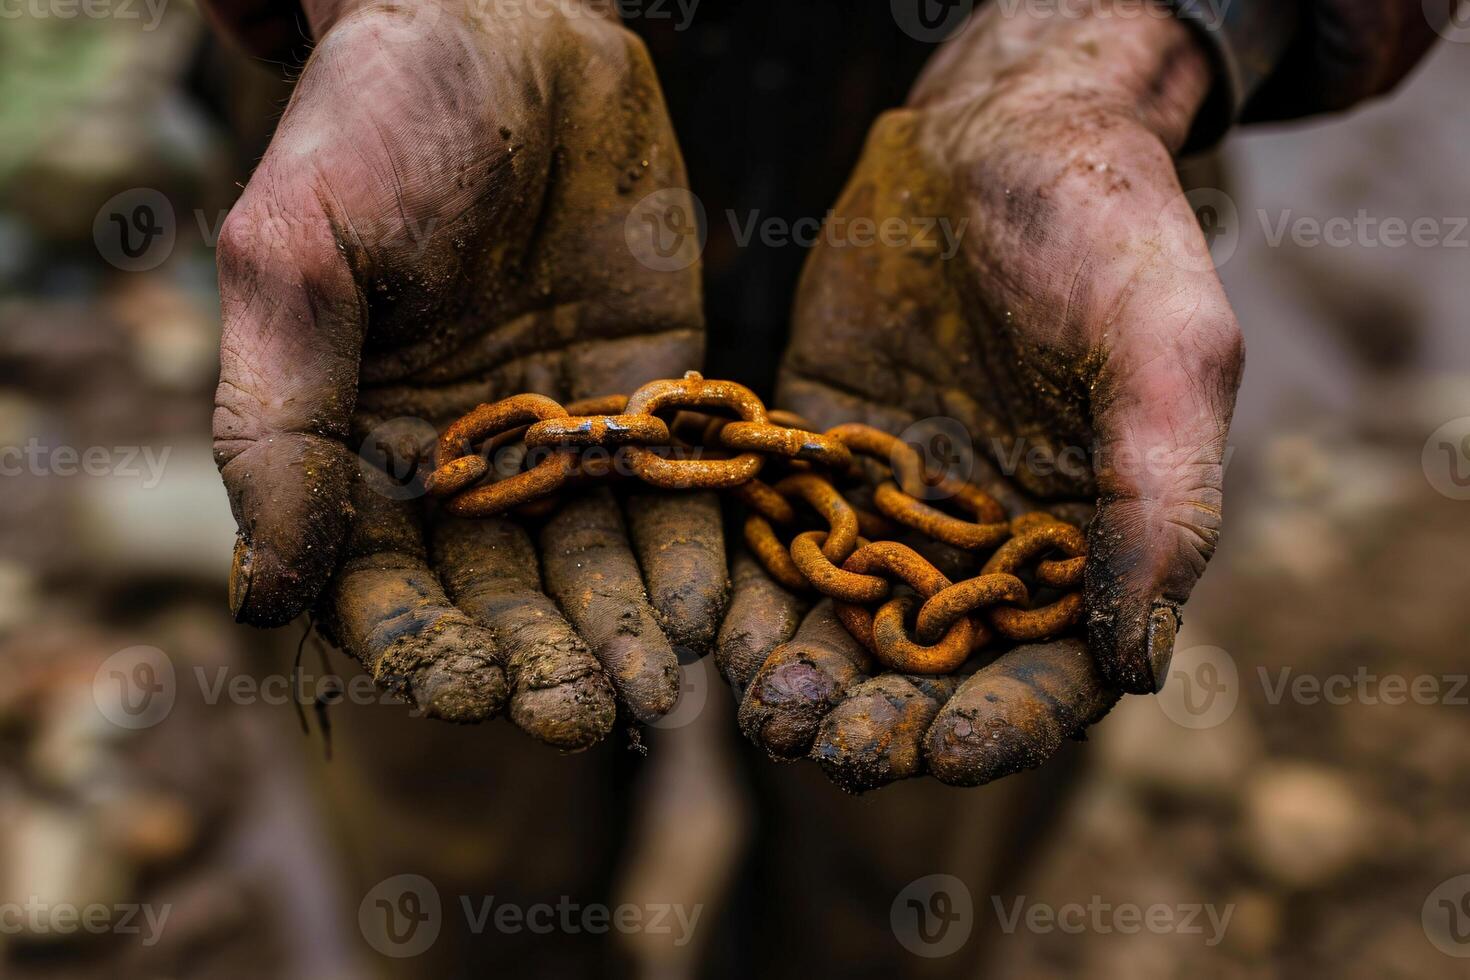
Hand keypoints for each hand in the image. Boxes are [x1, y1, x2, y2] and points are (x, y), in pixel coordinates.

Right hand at [212, 0, 726, 747]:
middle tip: (584, 714)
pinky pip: (674, 494)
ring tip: (656, 686)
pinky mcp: (651, 396)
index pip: (384, 585)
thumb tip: (260, 600)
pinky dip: (691, 554)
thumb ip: (280, 425)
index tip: (466, 689)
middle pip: (498, 595)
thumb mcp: (295, 262)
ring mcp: (564, 434)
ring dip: (620, 632)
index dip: (422, 646)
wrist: (504, 22)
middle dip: (537, 659)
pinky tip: (709, 609)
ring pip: (592, 563)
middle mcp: (464, 459)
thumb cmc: (373, 127)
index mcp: (361, 446)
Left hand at [716, 4, 1241, 788]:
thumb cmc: (1104, 232)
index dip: (1003, 727)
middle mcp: (989, 543)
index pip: (1054, 674)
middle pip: (937, 671)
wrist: (991, 131)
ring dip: (809, 676)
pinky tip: (720, 628)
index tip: (945, 756)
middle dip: (887, 718)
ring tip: (766, 705)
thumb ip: (1161, 502)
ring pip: (848, 626)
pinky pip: (780, 545)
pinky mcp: (820, 461)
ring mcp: (897, 507)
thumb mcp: (1164, 353)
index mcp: (1091, 538)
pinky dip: (754, 595)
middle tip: (831, 745)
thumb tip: (1139, 663)